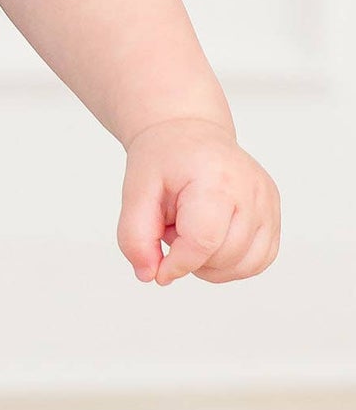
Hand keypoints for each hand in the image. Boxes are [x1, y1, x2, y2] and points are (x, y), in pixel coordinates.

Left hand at [117, 117, 280, 285]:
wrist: (189, 134)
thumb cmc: (164, 160)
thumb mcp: (135, 191)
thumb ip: (135, 236)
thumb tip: (149, 276)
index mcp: (217, 178)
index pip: (204, 241)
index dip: (178, 264)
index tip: (158, 269)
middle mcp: (251, 189)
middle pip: (226, 256)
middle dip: (191, 258)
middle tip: (173, 227)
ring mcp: (268, 202)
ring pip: (246, 265)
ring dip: (212, 264)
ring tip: (192, 231)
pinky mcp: (274, 213)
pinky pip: (259, 260)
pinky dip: (232, 264)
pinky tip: (210, 242)